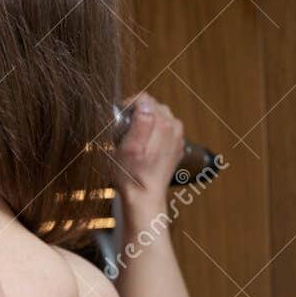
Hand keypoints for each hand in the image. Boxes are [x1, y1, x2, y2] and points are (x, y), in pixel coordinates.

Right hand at [114, 92, 185, 216]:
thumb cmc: (131, 175)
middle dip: (137, 114)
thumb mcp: (128, 148)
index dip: (127, 106)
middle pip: (153, 106)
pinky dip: (153, 133)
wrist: (144, 197)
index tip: (118, 119)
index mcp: (162, 124)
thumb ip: (139, 122)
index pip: (144, 99)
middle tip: (124, 131)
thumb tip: (144, 103)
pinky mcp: (176, 146)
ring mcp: (177, 137)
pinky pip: (164, 130)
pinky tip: (144, 147)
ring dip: (146, 123)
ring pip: (159, 117)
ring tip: (134, 139)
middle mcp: (174, 127)